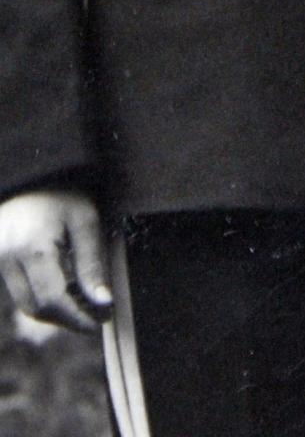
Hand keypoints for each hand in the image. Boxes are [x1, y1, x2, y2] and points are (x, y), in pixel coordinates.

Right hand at [0, 189, 112, 332]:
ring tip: (84, 305)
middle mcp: (10, 258)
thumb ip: (92, 263)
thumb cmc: (62, 193)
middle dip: (68, 318)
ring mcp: (0, 261)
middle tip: (96, 316)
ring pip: (27, 304)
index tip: (101, 320)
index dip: (78, 317)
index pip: (53, 300)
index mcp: (33, 248)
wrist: (32, 175)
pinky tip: (67, 291)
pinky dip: (44, 299)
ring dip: (56, 312)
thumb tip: (103, 301)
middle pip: (38, 308)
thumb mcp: (85, 220)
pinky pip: (21, 293)